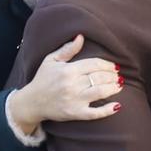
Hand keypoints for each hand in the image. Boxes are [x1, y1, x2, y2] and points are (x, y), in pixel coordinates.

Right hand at [7, 34, 121, 134]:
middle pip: (100, 77)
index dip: (107, 64)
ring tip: (119, 85)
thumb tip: (81, 36)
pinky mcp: (75, 114)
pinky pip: (95, 113)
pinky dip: (108, 110)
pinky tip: (117, 105)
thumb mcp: (51, 60)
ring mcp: (74, 100)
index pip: (94, 64)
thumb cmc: (42, 79)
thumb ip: (67, 49)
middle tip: (118, 76)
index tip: (114, 66)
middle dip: (112, 76)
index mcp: (68, 70)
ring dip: (113, 88)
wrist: (31, 103)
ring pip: (101, 92)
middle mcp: (72, 85)